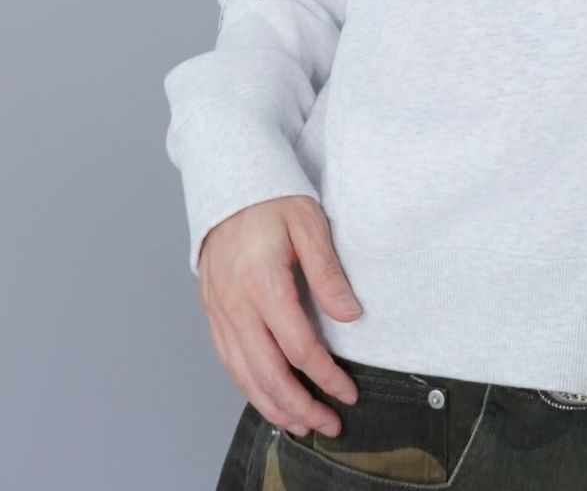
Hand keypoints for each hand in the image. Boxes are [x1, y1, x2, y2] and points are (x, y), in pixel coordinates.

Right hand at [197, 193, 362, 436]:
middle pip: (268, 373)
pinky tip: (269, 399)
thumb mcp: (309, 223)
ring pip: (244, 376)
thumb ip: (328, 272)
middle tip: (329, 424)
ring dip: (274, 406)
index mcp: (262, 282)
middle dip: (301, 406)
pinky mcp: (212, 314)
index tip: (348, 391)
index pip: (298, 345)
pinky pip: (229, 363)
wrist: (229, 185)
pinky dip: (249, 388)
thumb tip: (350, 315)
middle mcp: (235, 305)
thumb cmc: (274, 200)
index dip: (325, 375)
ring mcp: (219, 312)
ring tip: (302, 425)